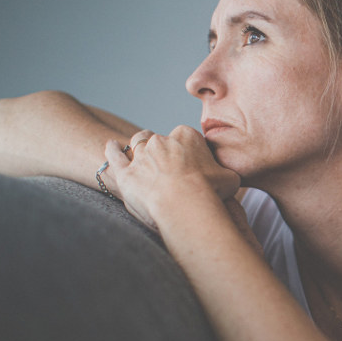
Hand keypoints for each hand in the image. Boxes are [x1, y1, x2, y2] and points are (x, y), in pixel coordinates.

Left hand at [104, 126, 240, 229]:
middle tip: (169, 165)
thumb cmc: (210, 191)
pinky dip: (112, 150)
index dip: (189, 150)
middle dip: (164, 150)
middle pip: (161, 140)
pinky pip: (115, 157)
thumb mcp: (230, 179)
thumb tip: (226, 177)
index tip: (192, 164)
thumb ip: (225, 173)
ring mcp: (141, 155)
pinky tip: (111, 145)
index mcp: (187, 136)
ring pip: (137, 144)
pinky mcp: (126, 173)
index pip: (186, 138)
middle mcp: (161, 141)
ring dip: (139, 147)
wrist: (184, 204)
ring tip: (141, 153)